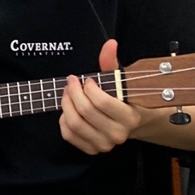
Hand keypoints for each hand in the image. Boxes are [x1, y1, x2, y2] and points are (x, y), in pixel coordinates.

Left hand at [60, 39, 141, 154]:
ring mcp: (104, 144)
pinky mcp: (92, 149)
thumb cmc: (124, 99)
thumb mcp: (120, 80)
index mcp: (129, 117)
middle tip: (71, 82)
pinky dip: (64, 120)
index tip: (86, 80)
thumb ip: (111, 63)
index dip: (88, 88)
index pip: (101, 103)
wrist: (131, 123)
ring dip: (66, 104)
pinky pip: (69, 134)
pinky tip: (69, 110)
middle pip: (85, 112)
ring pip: (75, 124)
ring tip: (67, 93)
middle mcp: (118, 134)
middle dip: (73, 93)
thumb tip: (110, 44)